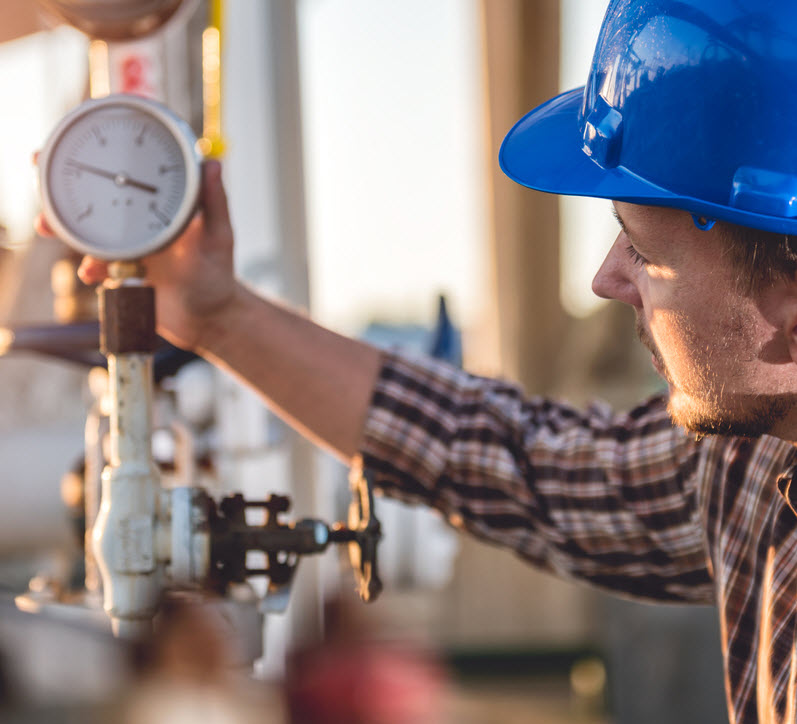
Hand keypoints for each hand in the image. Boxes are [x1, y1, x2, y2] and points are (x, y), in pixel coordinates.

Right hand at [36, 160, 238, 350]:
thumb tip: (213, 164)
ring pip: (85, 230)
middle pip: (93, 195)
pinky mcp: (118, 272)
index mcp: (160, 202)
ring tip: (48, 227)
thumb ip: (215, 203)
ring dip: (63, 227)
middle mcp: (137, 220)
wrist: (207, 319)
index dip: (99, 151)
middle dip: (61, 186)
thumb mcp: (218, 237)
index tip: (72, 141)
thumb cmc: (217, 274)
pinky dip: (88, 267)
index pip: (126, 168)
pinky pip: (94, 265)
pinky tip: (91, 273)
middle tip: (41, 176)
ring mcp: (126, 246)